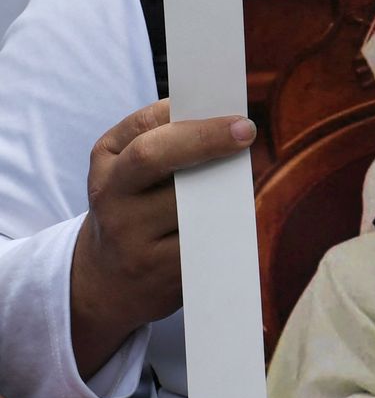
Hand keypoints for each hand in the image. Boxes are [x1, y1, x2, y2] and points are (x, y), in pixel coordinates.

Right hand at [70, 100, 254, 375]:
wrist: (105, 281)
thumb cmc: (133, 209)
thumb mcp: (127, 169)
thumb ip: (162, 138)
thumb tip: (219, 121)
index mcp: (106, 162)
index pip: (143, 126)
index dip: (191, 118)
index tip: (234, 115)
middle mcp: (111, 197)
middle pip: (152, 156)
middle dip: (203, 139)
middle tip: (246, 132)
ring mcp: (130, 236)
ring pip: (187, 201)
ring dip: (224, 187)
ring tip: (241, 181)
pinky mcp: (158, 270)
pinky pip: (204, 239)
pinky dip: (226, 225)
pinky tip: (236, 219)